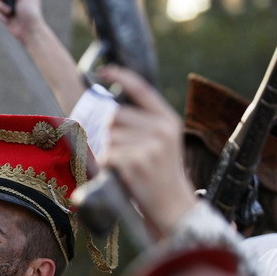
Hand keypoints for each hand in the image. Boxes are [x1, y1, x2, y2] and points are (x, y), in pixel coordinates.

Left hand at [99, 65, 196, 235]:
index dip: (122, 77)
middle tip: (123, 151)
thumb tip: (111, 108)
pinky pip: (107, 155)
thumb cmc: (159, 173)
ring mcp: (150, 146)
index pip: (142, 90)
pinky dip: (107, 166)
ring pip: (109, 137)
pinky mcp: (136, 162)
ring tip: (127, 165)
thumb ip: (144, 123)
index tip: (104, 70)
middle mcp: (162, 129)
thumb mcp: (162, 142)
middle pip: (115, 115)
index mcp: (168, 120)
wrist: (172, 205)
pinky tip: (122, 174)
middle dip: (110, 132)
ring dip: (109, 151)